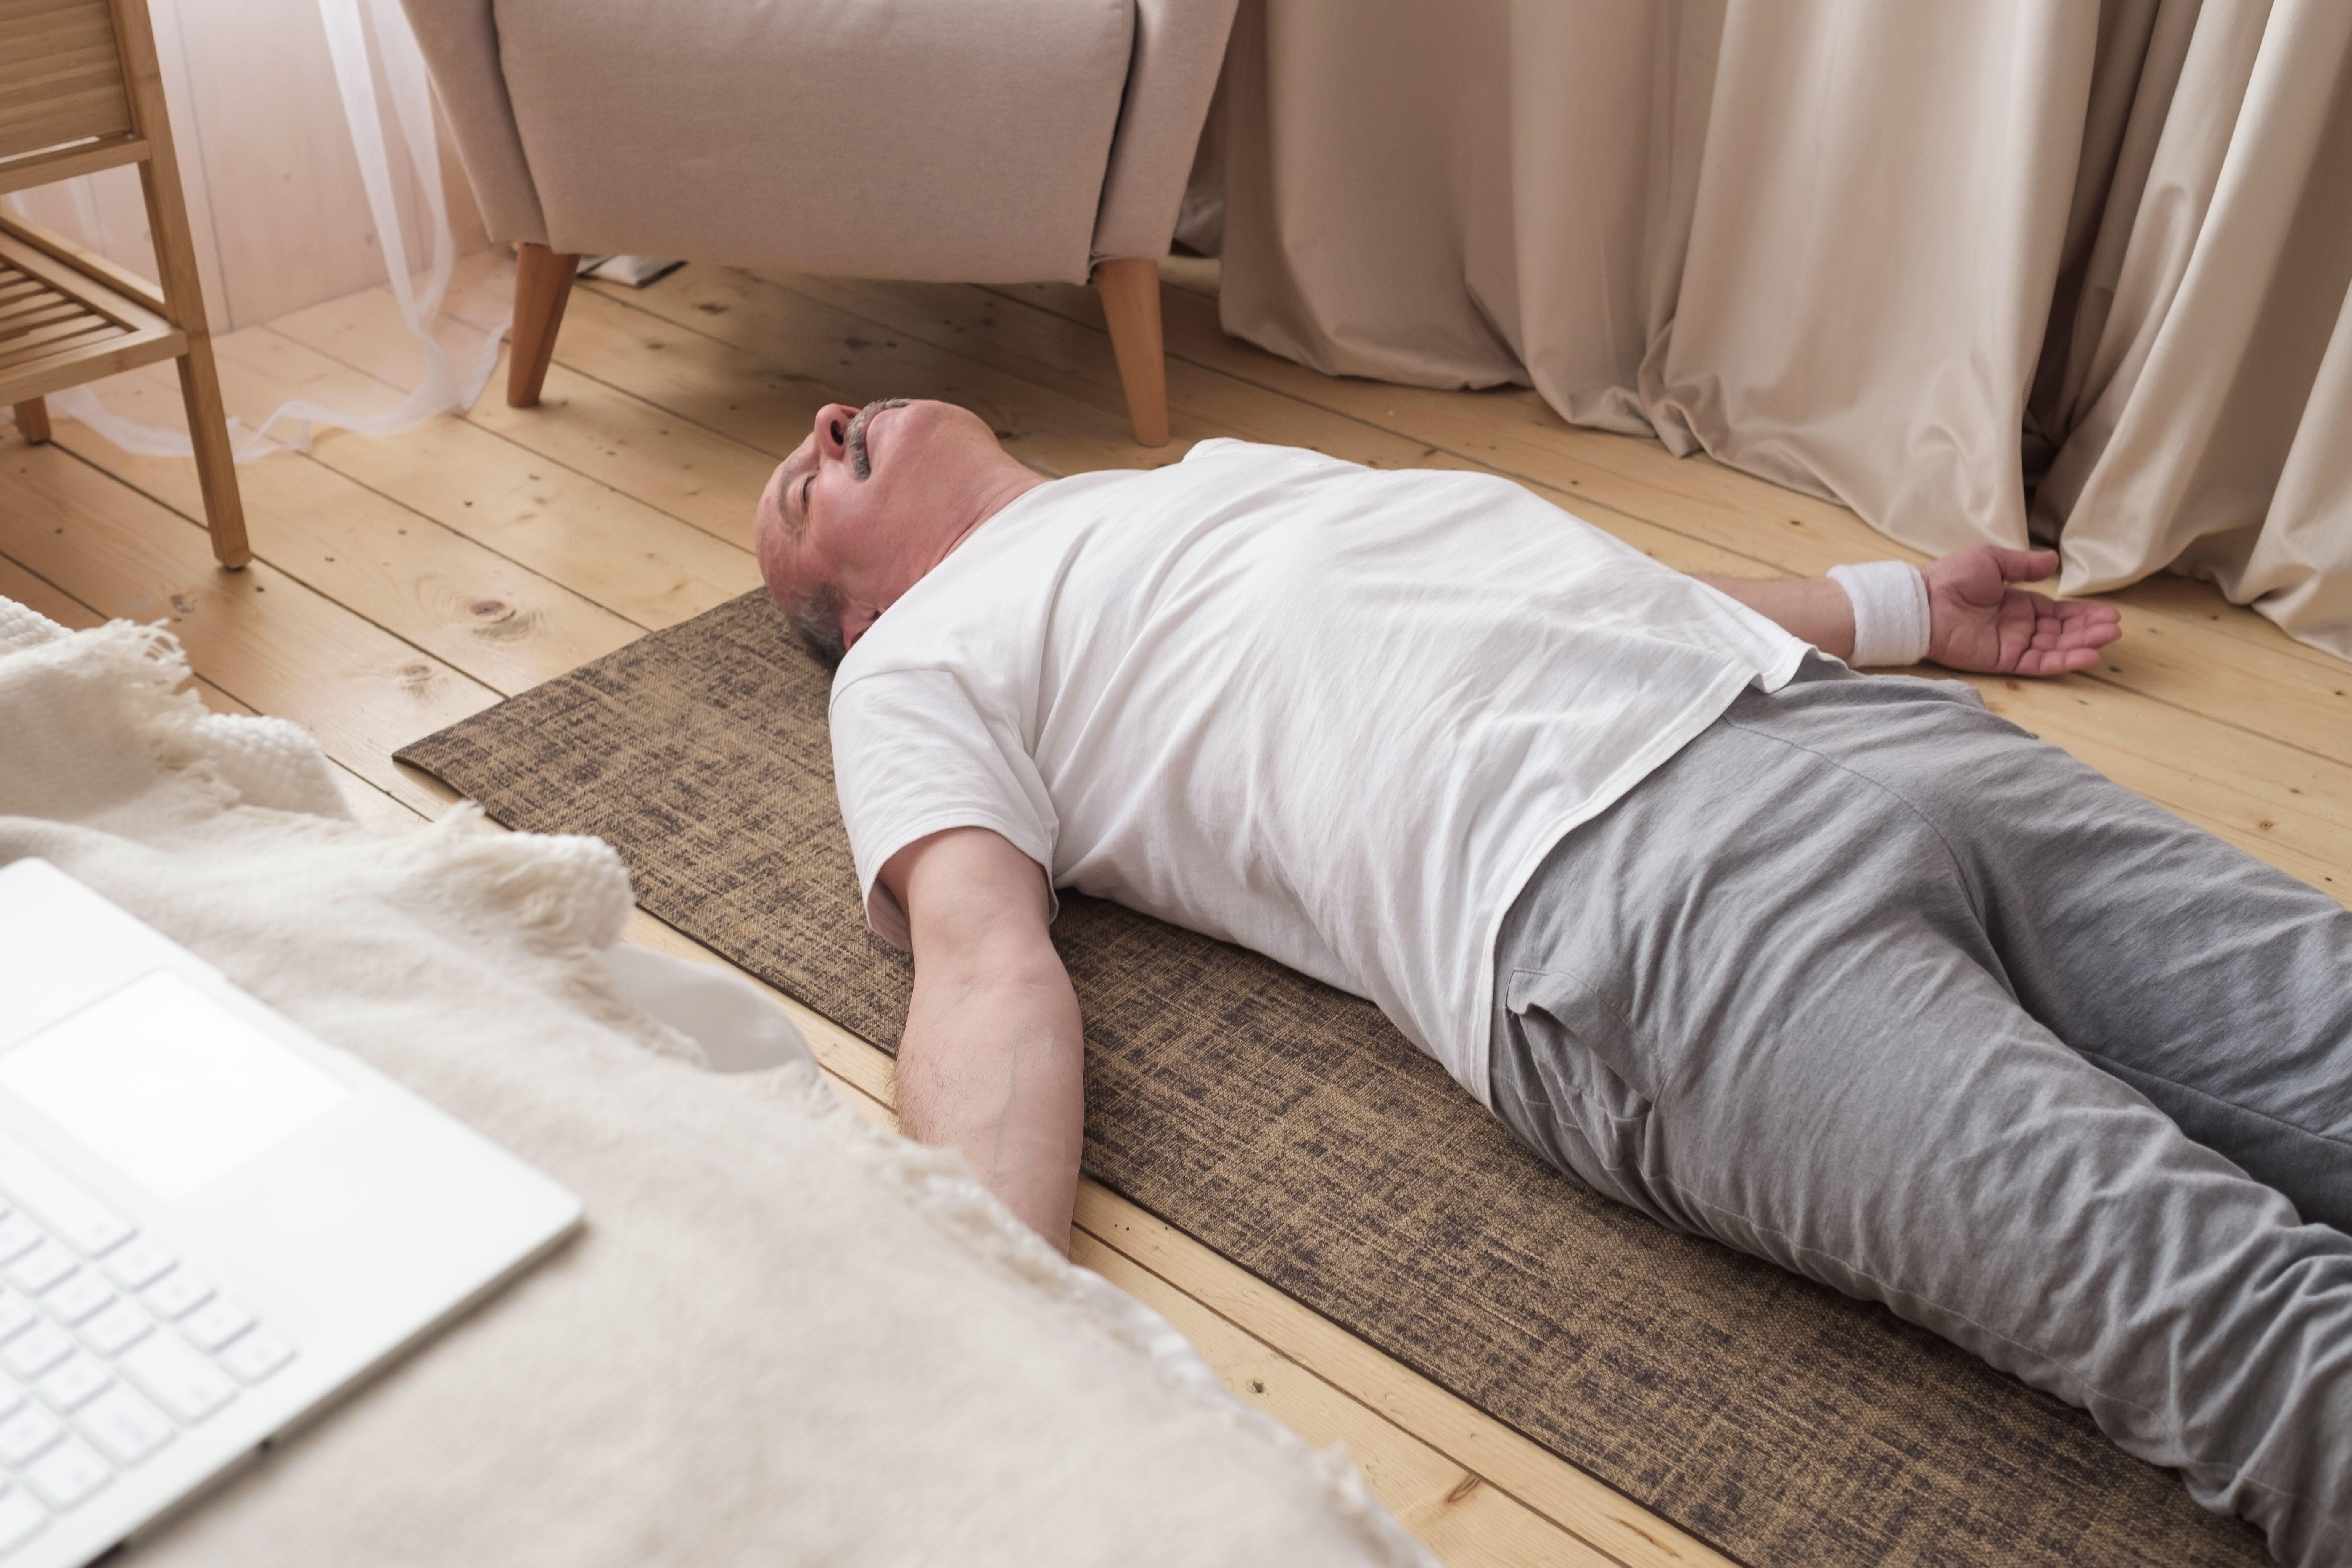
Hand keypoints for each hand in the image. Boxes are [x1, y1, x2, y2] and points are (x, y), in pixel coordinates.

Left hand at [1924, 546, 2119, 675]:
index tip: (2110, 614)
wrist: (1924, 602)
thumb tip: (2053, 561)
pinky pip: (2038, 663)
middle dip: (2089, 629)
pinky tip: (2087, 655)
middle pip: (2062, 631)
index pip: (2058, 613)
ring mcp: (2012, 645)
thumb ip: (2023, 566)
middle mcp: (2019, 627)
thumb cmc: (1952, 578)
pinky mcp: (2003, 660)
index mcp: (2018, 604)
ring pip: (2055, 648)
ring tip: (2109, 638)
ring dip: (2083, 644)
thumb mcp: (1992, 561)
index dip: (2083, 614)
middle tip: (2116, 627)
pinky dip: (2063, 661)